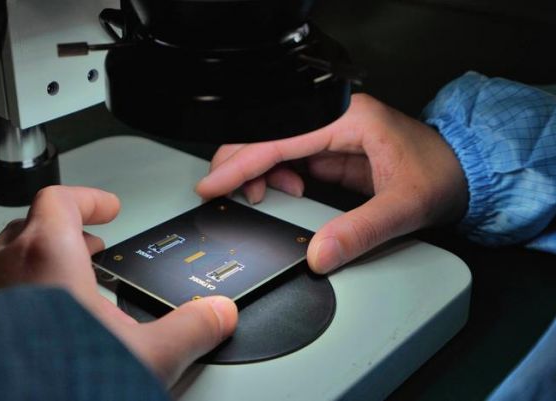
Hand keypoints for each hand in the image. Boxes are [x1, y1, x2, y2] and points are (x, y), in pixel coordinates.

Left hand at [0, 186, 237, 385]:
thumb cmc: (57, 379)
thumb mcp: (144, 356)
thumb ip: (190, 328)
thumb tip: (219, 313)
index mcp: (47, 257)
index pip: (61, 200)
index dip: (90, 199)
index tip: (110, 209)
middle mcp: (6, 268)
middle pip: (35, 225)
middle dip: (70, 232)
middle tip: (94, 248)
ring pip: (11, 257)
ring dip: (44, 260)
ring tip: (72, 284)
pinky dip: (23, 291)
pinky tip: (47, 324)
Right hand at [196, 94, 467, 272]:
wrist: (465, 174)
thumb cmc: (442, 174)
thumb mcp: (402, 207)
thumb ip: (360, 231)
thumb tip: (318, 255)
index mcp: (347, 118)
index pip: (279, 138)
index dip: (240, 163)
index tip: (212, 184)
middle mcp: (334, 120)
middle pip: (268, 136)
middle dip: (240, 165)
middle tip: (221, 193)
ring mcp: (331, 135)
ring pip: (274, 148)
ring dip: (259, 173)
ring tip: (264, 196)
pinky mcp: (332, 152)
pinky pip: (290, 160)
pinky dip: (277, 178)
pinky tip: (284, 192)